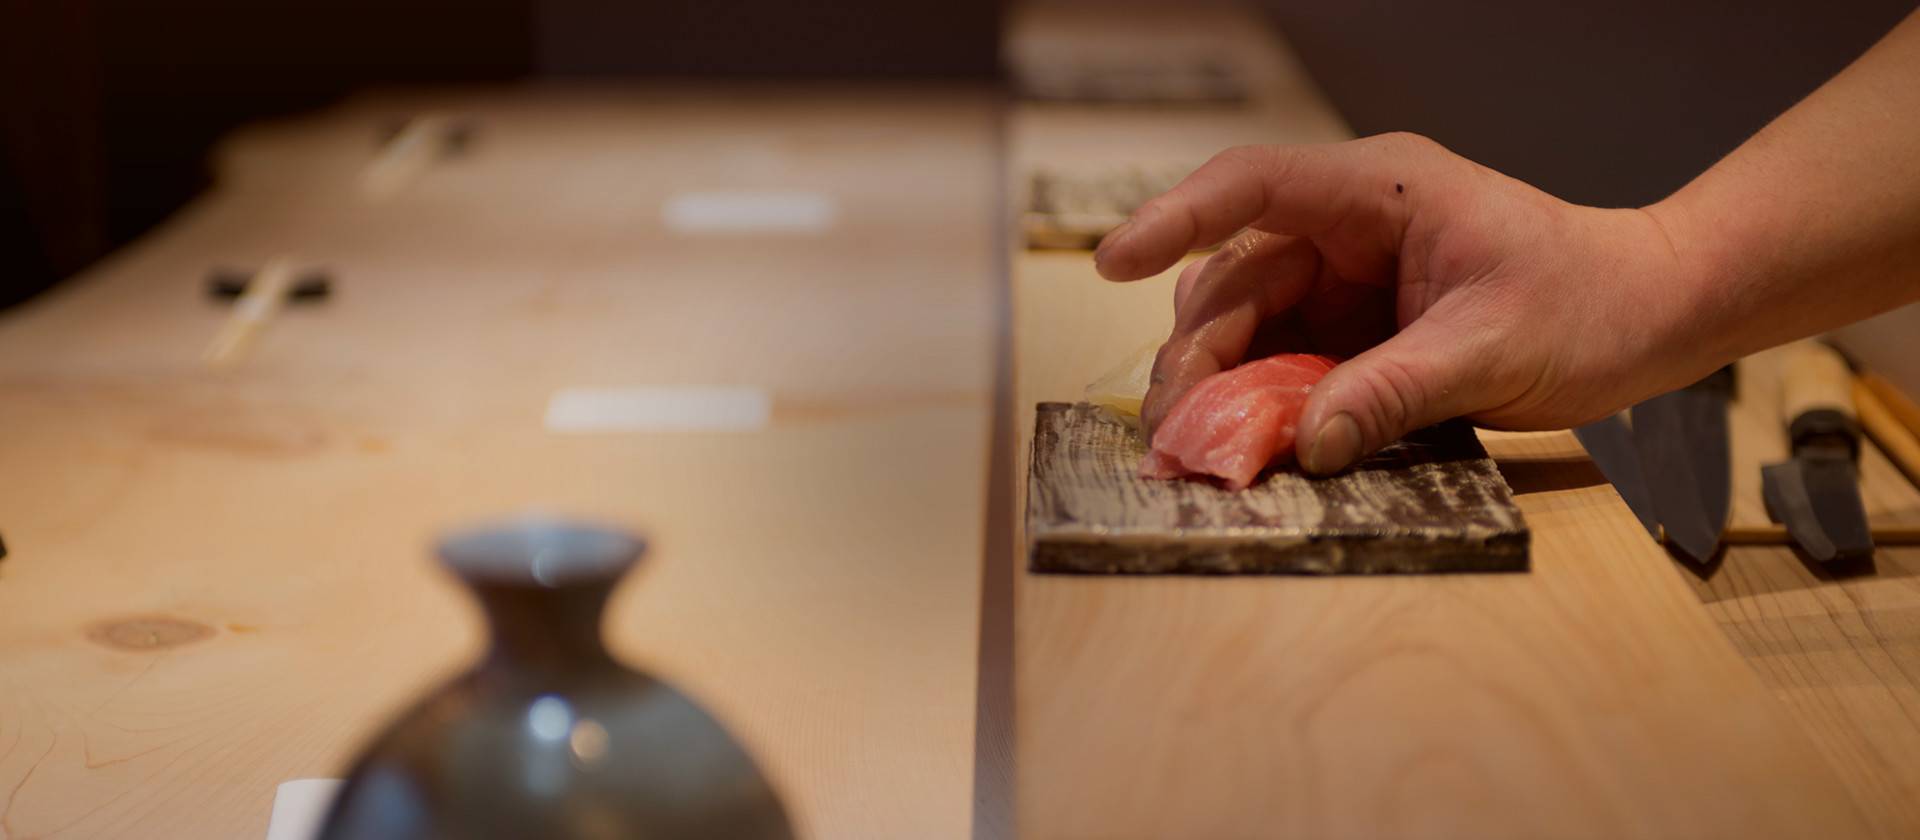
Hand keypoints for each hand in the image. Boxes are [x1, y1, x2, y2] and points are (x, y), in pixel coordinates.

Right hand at [1094, 134, 1725, 473]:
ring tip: (1201, 448)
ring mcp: (1348, 278)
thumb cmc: (1591, 302)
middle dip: (1196, 353)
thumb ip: (1394, 391)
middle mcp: (1348, 226)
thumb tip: (1306, 443)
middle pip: (1234, 276)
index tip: (1110, 261)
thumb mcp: (1491, 349)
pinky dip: (1261, 403)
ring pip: (1248, 324)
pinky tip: (1248, 446)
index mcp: (1378, 193)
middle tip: (1175, 430)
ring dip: (1220, 384)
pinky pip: (1284, 361)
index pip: (1253, 185)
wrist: (1651, 315)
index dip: (1172, 217)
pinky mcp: (1356, 327)